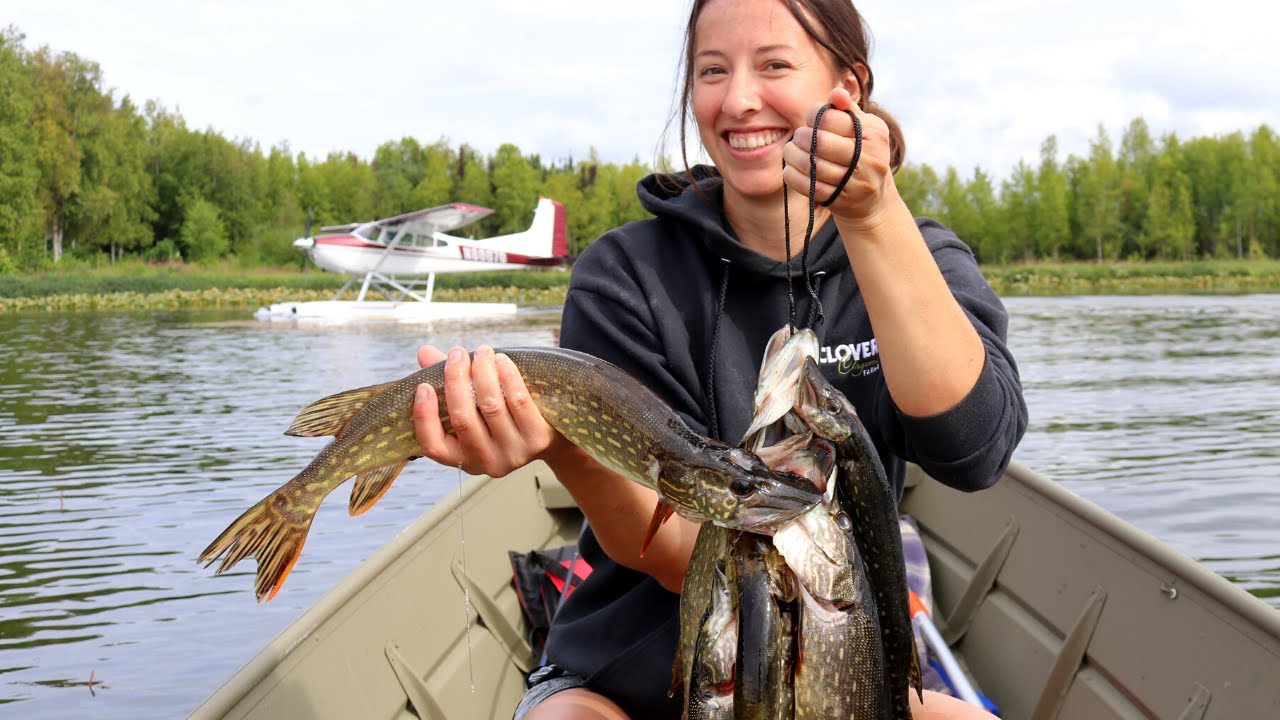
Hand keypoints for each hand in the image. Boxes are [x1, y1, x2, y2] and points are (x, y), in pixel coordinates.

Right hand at [411, 344, 564, 477]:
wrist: (551, 439)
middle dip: (456, 380)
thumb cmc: (502, 418)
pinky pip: (517, 401)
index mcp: (461, 458)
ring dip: (483, 372)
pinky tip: (501, 360)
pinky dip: (507, 376)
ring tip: (482, 351)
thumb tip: (424, 353)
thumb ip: (446, 383)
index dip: (424, 416)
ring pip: (490, 407)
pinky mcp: (537, 440)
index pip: (433, 446)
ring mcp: (513, 454)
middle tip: (457, 354)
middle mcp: (485, 463)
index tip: (423, 386)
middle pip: (463, 419)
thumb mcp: (472, 406)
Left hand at [782, 86, 899, 230]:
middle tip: (798, 137)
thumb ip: (847, 110)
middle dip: (801, 137)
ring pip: (812, 166)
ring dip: (794, 156)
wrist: (873, 199)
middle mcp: (870, 158)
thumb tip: (836, 93)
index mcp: (874, 134)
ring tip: (791, 151)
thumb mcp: (863, 128)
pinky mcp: (841, 200)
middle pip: (820, 143)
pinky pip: (809, 187)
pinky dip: (794, 175)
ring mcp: (856, 182)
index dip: (814, 116)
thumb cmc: (862, 153)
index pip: (831, 119)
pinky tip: (791, 168)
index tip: (810, 120)